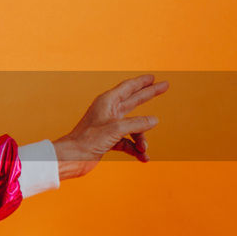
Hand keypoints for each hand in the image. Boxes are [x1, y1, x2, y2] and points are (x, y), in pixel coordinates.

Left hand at [52, 74, 168, 178]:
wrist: (71, 158)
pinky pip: (127, 142)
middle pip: (133, 100)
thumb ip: (137, 123)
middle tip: (165, 86)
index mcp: (107, 102)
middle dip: (149, 95)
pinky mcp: (108, 140)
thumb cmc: (88, 140)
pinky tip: (143, 158)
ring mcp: (109, 126)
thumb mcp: (116, 129)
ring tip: (144, 150)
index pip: (128, 87)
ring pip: (133, 127)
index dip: (141, 82)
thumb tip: (154, 120)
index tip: (153, 77)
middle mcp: (108, 112)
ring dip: (141, 139)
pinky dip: (135, 150)